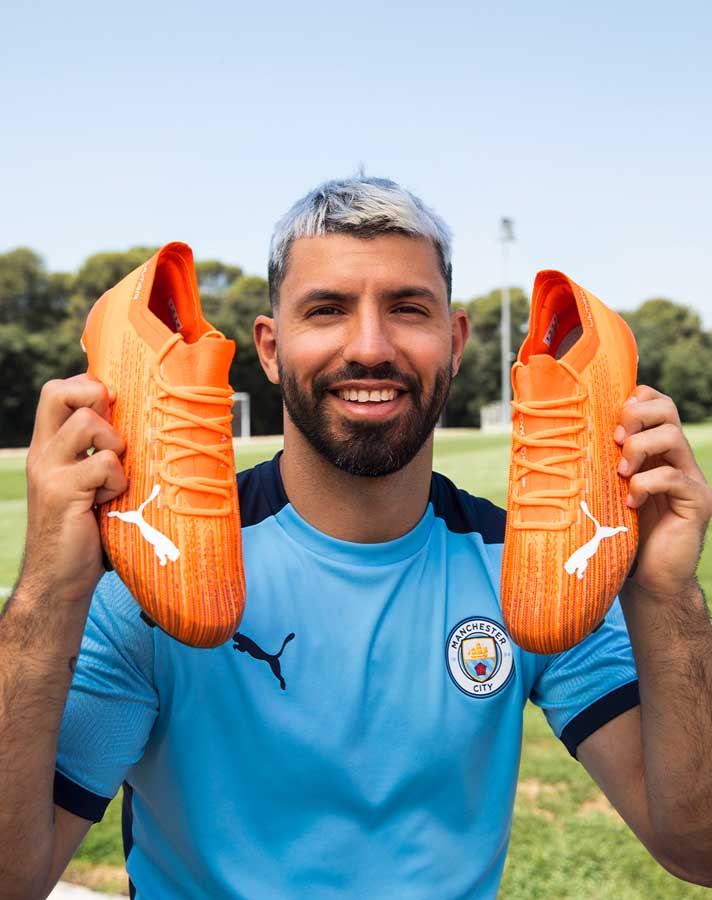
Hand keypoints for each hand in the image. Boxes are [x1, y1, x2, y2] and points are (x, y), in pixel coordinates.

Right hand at [21, 374, 127, 603]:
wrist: (58, 580)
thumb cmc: (84, 532)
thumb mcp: (86, 484)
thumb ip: (96, 455)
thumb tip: (140, 426)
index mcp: (48, 446)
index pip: (57, 391)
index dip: (87, 387)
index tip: (112, 409)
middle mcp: (43, 452)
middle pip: (59, 392)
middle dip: (95, 398)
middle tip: (112, 433)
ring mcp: (50, 471)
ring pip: (89, 423)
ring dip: (115, 446)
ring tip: (114, 477)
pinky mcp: (63, 492)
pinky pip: (105, 464)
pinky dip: (117, 481)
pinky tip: (110, 502)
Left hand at [615, 386, 711, 597]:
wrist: (647, 579)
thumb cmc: (620, 534)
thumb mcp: (605, 491)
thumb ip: (597, 464)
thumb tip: (553, 438)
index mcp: (655, 450)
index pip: (655, 403)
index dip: (634, 400)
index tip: (609, 420)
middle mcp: (676, 458)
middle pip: (667, 409)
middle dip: (635, 415)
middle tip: (614, 439)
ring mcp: (690, 478)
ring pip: (672, 436)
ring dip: (637, 448)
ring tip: (620, 473)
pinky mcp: (697, 502)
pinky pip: (674, 477)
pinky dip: (646, 484)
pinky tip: (630, 502)